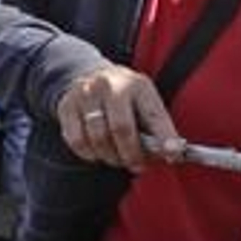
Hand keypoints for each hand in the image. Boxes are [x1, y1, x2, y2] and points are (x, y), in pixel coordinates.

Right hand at [54, 65, 178, 170]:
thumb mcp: (145, 102)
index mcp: (137, 84)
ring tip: (117, 158)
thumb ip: (158, 127)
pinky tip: (97, 152)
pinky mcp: (66, 106)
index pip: (153, 115)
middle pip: (122, 129)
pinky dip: (89, 154)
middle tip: (137, 165)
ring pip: (98, 138)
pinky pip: (77, 141)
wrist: (89, 75)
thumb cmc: (124, 97)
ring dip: (110, 157)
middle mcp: (110, 85)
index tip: (173, 155)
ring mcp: (85, 94)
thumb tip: (172, 154)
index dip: (165, 138)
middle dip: (132, 154)